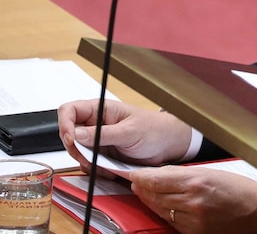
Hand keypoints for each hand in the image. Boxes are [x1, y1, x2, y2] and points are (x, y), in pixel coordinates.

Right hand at [58, 99, 192, 170]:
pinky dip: (95, 169)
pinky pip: (88, 163)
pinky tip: (110, 170)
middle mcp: (96, 124)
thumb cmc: (154, 129)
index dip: (65, 124)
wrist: (168, 144)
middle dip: (77, 149)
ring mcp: (97, 140)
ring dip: (87, 162)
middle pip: (69, 134)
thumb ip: (103, 134)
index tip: (71, 140)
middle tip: (91, 158)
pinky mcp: (102, 154)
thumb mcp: (130, 131)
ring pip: (77, 152)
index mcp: (101, 110)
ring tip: (105, 165)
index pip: (70, 110)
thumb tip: (77, 134)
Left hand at [130, 165, 256, 233]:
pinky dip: (164, 213)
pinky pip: (172, 222)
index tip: (134, 174)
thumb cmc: (242, 190)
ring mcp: (192, 220)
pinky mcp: (194, 233)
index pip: (158, 179)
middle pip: (156, 195)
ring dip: (150, 201)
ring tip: (144, 193)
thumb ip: (186, 174)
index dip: (142, 177)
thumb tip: (163, 174)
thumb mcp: (214, 173)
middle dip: (143, 188)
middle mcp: (192, 202)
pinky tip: (161, 206)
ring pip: (160, 209)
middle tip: (136, 182)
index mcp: (197, 182)